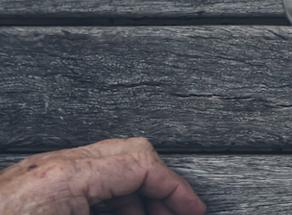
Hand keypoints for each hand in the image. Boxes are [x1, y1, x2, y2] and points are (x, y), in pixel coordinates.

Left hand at [0, 138, 205, 214]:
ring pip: (105, 164)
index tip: (192, 212)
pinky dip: (106, 197)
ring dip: (133, 193)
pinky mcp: (27, 187)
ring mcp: (36, 175)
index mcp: (66, 178)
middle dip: (158, 185)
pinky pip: (82, 179)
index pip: (142, 164)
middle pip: (128, 153)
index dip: (177, 190)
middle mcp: (51, 168)